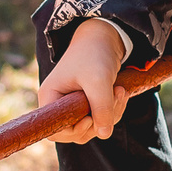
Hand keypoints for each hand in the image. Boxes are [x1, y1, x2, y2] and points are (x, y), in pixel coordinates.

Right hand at [37, 19, 128, 143]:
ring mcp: (72, 105)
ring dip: (111, 113)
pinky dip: (114, 109)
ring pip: (92, 127)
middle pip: (76, 132)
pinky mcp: (87, 103)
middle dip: (99, 120)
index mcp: (50, 97)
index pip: (55, 130)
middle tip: (115, 97)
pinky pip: (100, 118)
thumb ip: (101, 107)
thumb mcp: (98, 80)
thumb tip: (104, 133)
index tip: (91, 118)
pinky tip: (120, 92)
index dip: (74, 131)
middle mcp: (58, 103)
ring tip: (120, 91)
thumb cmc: (94, 54)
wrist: (104, 37)